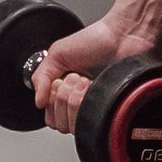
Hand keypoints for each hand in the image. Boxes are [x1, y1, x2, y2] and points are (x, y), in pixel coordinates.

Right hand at [37, 13, 161, 134]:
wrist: (123, 37)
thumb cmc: (96, 40)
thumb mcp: (58, 53)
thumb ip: (40, 77)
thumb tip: (38, 103)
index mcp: (64, 91)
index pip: (48, 114)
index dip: (51, 98)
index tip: (60, 80)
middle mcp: (79, 102)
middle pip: (59, 123)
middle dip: (63, 96)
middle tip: (75, 77)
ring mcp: (94, 108)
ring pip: (74, 125)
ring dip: (76, 98)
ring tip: (87, 80)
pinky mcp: (109, 111)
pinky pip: (92, 121)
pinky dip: (90, 101)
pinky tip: (97, 86)